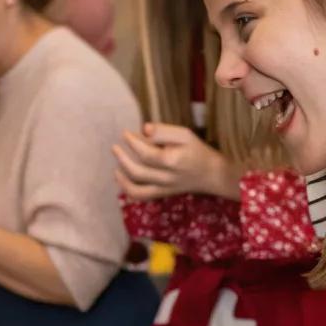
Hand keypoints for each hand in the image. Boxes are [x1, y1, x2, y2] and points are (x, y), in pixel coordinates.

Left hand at [113, 124, 236, 200]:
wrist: (210, 174)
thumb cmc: (196, 151)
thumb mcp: (184, 135)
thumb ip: (163, 131)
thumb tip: (144, 129)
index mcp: (172, 161)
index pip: (145, 153)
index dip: (132, 142)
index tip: (125, 134)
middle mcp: (166, 178)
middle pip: (138, 171)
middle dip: (122, 159)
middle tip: (115, 147)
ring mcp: (163, 189)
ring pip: (136, 189)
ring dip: (121, 177)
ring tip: (116, 164)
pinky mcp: (161, 194)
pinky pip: (141, 197)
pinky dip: (127, 189)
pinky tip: (121, 178)